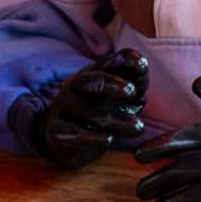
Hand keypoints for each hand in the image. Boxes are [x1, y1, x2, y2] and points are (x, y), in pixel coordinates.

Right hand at [36, 48, 148, 167]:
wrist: (64, 142)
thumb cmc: (100, 113)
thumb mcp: (121, 97)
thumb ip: (135, 83)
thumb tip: (143, 70)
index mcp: (94, 73)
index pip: (110, 62)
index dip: (126, 59)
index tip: (142, 63)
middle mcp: (76, 87)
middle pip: (91, 80)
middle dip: (112, 83)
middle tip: (131, 91)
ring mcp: (64, 108)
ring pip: (91, 112)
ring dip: (117, 120)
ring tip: (138, 127)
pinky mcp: (57, 132)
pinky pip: (76, 135)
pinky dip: (93, 138)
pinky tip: (109, 140)